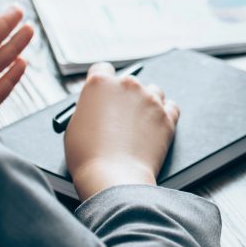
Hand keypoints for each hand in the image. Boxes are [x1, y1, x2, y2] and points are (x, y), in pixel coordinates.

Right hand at [64, 62, 179, 200]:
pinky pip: (171, 107)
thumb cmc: (88, 157)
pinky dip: (165, 115)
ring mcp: (150, 99)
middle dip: (125, 96)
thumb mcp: (74, 126)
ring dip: (147, 103)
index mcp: (100, 84)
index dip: (102, 82)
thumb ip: (88, 108)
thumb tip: (97, 106)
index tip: (104, 93)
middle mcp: (127, 85)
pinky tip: (155, 127)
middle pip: (129, 82)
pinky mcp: (167, 115)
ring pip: (153, 91)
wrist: (113, 177)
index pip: (102, 69)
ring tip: (138, 126)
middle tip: (120, 117)